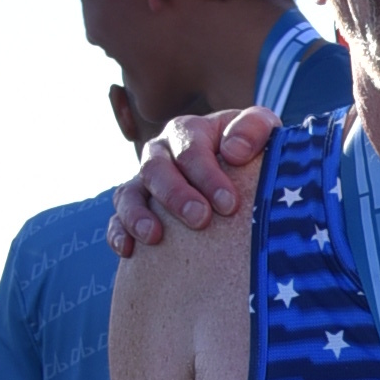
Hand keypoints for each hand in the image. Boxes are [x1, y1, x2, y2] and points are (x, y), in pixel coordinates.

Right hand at [107, 102, 277, 258]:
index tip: (229, 204)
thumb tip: (233, 151)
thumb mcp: (263, 129)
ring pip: (128, 193)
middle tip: (200, 220)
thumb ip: (253, 128)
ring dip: (137, 215)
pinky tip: (129, 250)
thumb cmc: (253, 152)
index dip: (207, 176)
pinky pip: (116, 220)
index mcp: (188, 131)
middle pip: (155, 169)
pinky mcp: (134, 209)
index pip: (190, 148)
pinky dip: (118, 233)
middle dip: (176, 195)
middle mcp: (161, 153)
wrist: (243, 174)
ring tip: (155, 237)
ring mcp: (144, 182)